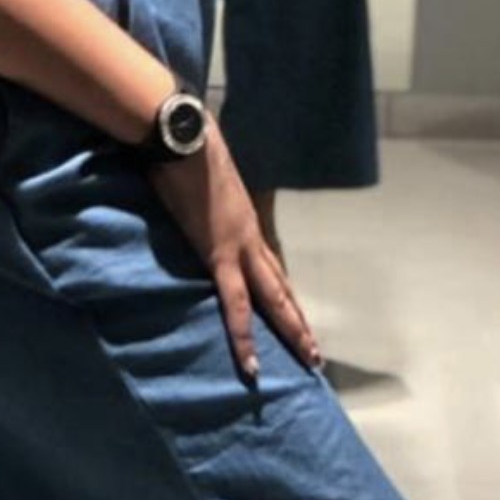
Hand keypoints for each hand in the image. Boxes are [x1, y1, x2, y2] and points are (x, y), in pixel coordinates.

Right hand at [147, 117, 321, 382]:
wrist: (183, 136)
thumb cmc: (186, 147)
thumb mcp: (201, 176)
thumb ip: (201, 192)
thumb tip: (187, 190)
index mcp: (246, 221)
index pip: (271, 266)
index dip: (284, 293)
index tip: (296, 314)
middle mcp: (251, 237)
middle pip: (282, 288)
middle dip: (299, 322)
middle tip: (316, 353)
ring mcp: (240, 247)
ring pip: (273, 300)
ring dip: (292, 332)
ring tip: (309, 361)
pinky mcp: (219, 254)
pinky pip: (234, 303)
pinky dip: (243, 335)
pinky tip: (251, 363)